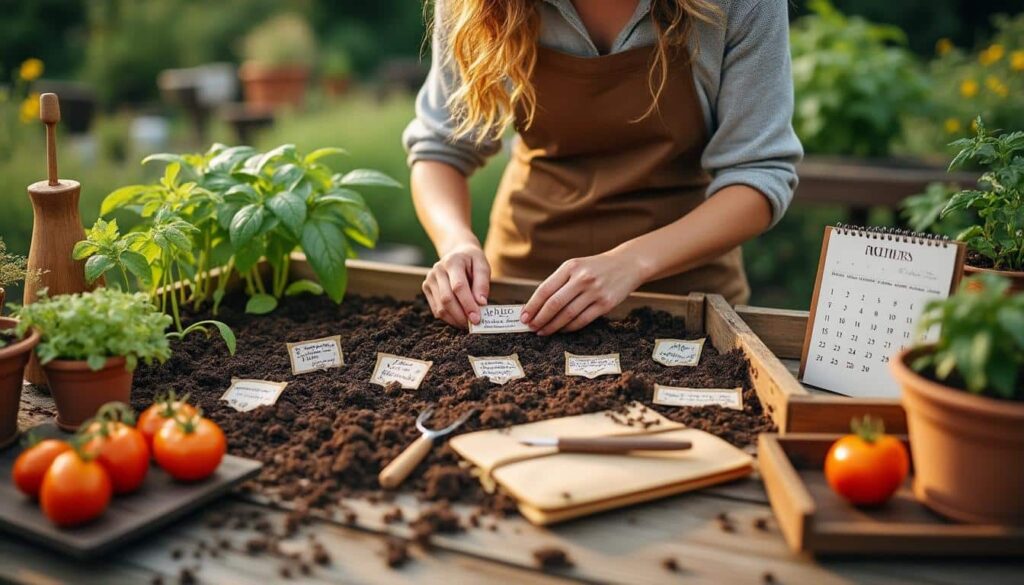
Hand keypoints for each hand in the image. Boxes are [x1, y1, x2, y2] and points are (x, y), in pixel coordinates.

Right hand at [422, 242, 490, 328]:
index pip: (458, 287)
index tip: (478, 318)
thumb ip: (483, 283)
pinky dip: (449, 318)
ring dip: (455, 320)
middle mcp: (437, 270)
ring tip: (468, 324)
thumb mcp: (483, 266)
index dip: (468, 304)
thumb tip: (481, 303)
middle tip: (474, 324)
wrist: (457, 253)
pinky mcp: (426, 288)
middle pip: (447, 299)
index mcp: (452, 261)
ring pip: (440, 307)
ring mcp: (430, 279)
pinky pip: (436, 309)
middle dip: (462, 315)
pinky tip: (460, 320)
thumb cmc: (473, 261)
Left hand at [522, 251, 645, 334]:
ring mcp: (595, 292)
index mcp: (571, 267)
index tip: (524, 316)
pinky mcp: (606, 304)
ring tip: (543, 331)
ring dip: (552, 326)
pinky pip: (582, 320)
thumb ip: (559, 282)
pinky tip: (561, 330)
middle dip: (539, 318)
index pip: (545, 289)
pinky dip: (569, 328)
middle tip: (531, 327)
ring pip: (567, 315)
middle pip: (554, 304)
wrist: (628, 263)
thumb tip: (537, 306)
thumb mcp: (576, 266)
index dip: (532, 305)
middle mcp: (582, 278)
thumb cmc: (596, 267)